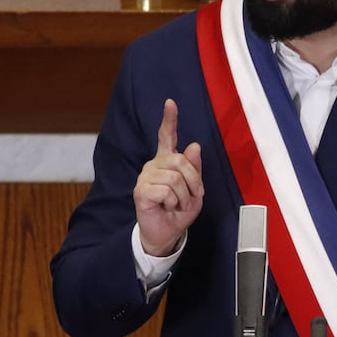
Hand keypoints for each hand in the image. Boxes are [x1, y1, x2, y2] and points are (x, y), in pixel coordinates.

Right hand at [133, 99, 203, 255]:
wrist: (166, 233)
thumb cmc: (180, 211)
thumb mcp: (195, 190)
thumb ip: (195, 169)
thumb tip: (194, 145)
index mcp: (167, 161)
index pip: (167, 136)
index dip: (169, 119)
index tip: (171, 103)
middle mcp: (154, 165)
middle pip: (180, 160)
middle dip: (193, 181)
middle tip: (193, 196)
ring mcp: (145, 176)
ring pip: (175, 178)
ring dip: (184, 196)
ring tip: (177, 204)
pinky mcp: (141, 190)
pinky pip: (166, 191)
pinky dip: (174, 202)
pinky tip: (167, 207)